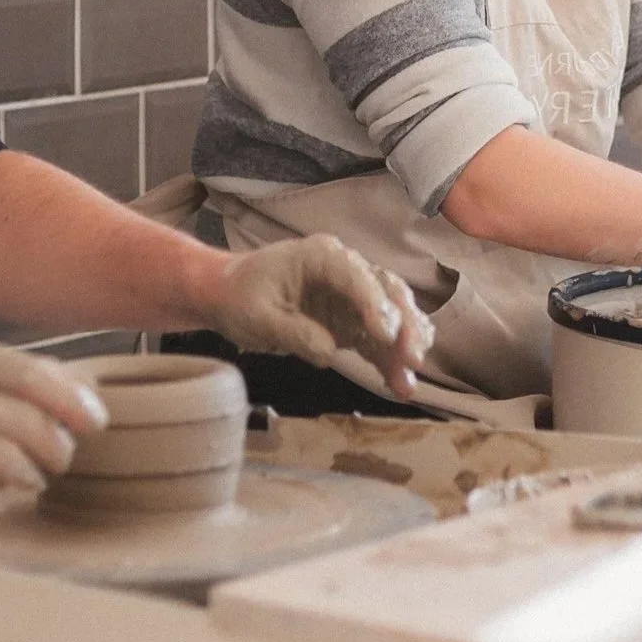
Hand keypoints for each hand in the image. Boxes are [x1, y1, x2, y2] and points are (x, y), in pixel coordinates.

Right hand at [0, 333, 109, 513]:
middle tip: (65, 457)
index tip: (96, 422)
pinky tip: (3, 495)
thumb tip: (82, 391)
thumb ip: (16, 369)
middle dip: (56, 446)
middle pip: (21, 421)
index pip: (30, 375)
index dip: (71, 401)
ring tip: (37, 477)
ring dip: (31, 475)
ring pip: (1, 459)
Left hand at [208, 236, 433, 399]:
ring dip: (404, 345)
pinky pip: (377, 340)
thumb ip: (294, 331)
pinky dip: (390, 360)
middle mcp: (345, 271)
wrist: (228, 296)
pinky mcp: (351, 321)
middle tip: (413, 360)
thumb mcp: (257, 315)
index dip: (375, 305)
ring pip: (391, 315)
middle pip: (386, 292)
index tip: (386, 336)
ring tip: (410, 377)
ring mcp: (351, 297)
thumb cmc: (240, 296)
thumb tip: (329, 352)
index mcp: (321, 257)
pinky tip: (401, 384)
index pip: (357, 277)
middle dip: (404, 325)